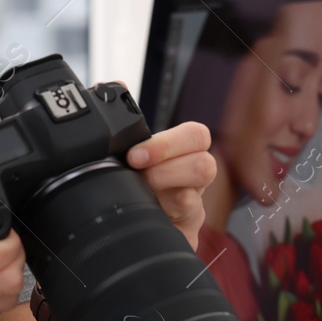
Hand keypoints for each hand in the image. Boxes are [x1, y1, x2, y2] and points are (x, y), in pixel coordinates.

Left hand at [111, 82, 216, 251]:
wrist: (118, 230)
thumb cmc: (126, 187)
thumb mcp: (120, 155)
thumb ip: (120, 122)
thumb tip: (115, 84)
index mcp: (178, 156)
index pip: (196, 136)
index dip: (168, 143)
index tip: (135, 154)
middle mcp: (191, 181)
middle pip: (205, 164)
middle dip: (167, 167)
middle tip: (137, 174)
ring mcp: (191, 209)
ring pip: (197, 199)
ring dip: (166, 189)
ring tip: (142, 195)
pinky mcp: (186, 236)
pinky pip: (191, 226)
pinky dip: (168, 221)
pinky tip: (150, 219)